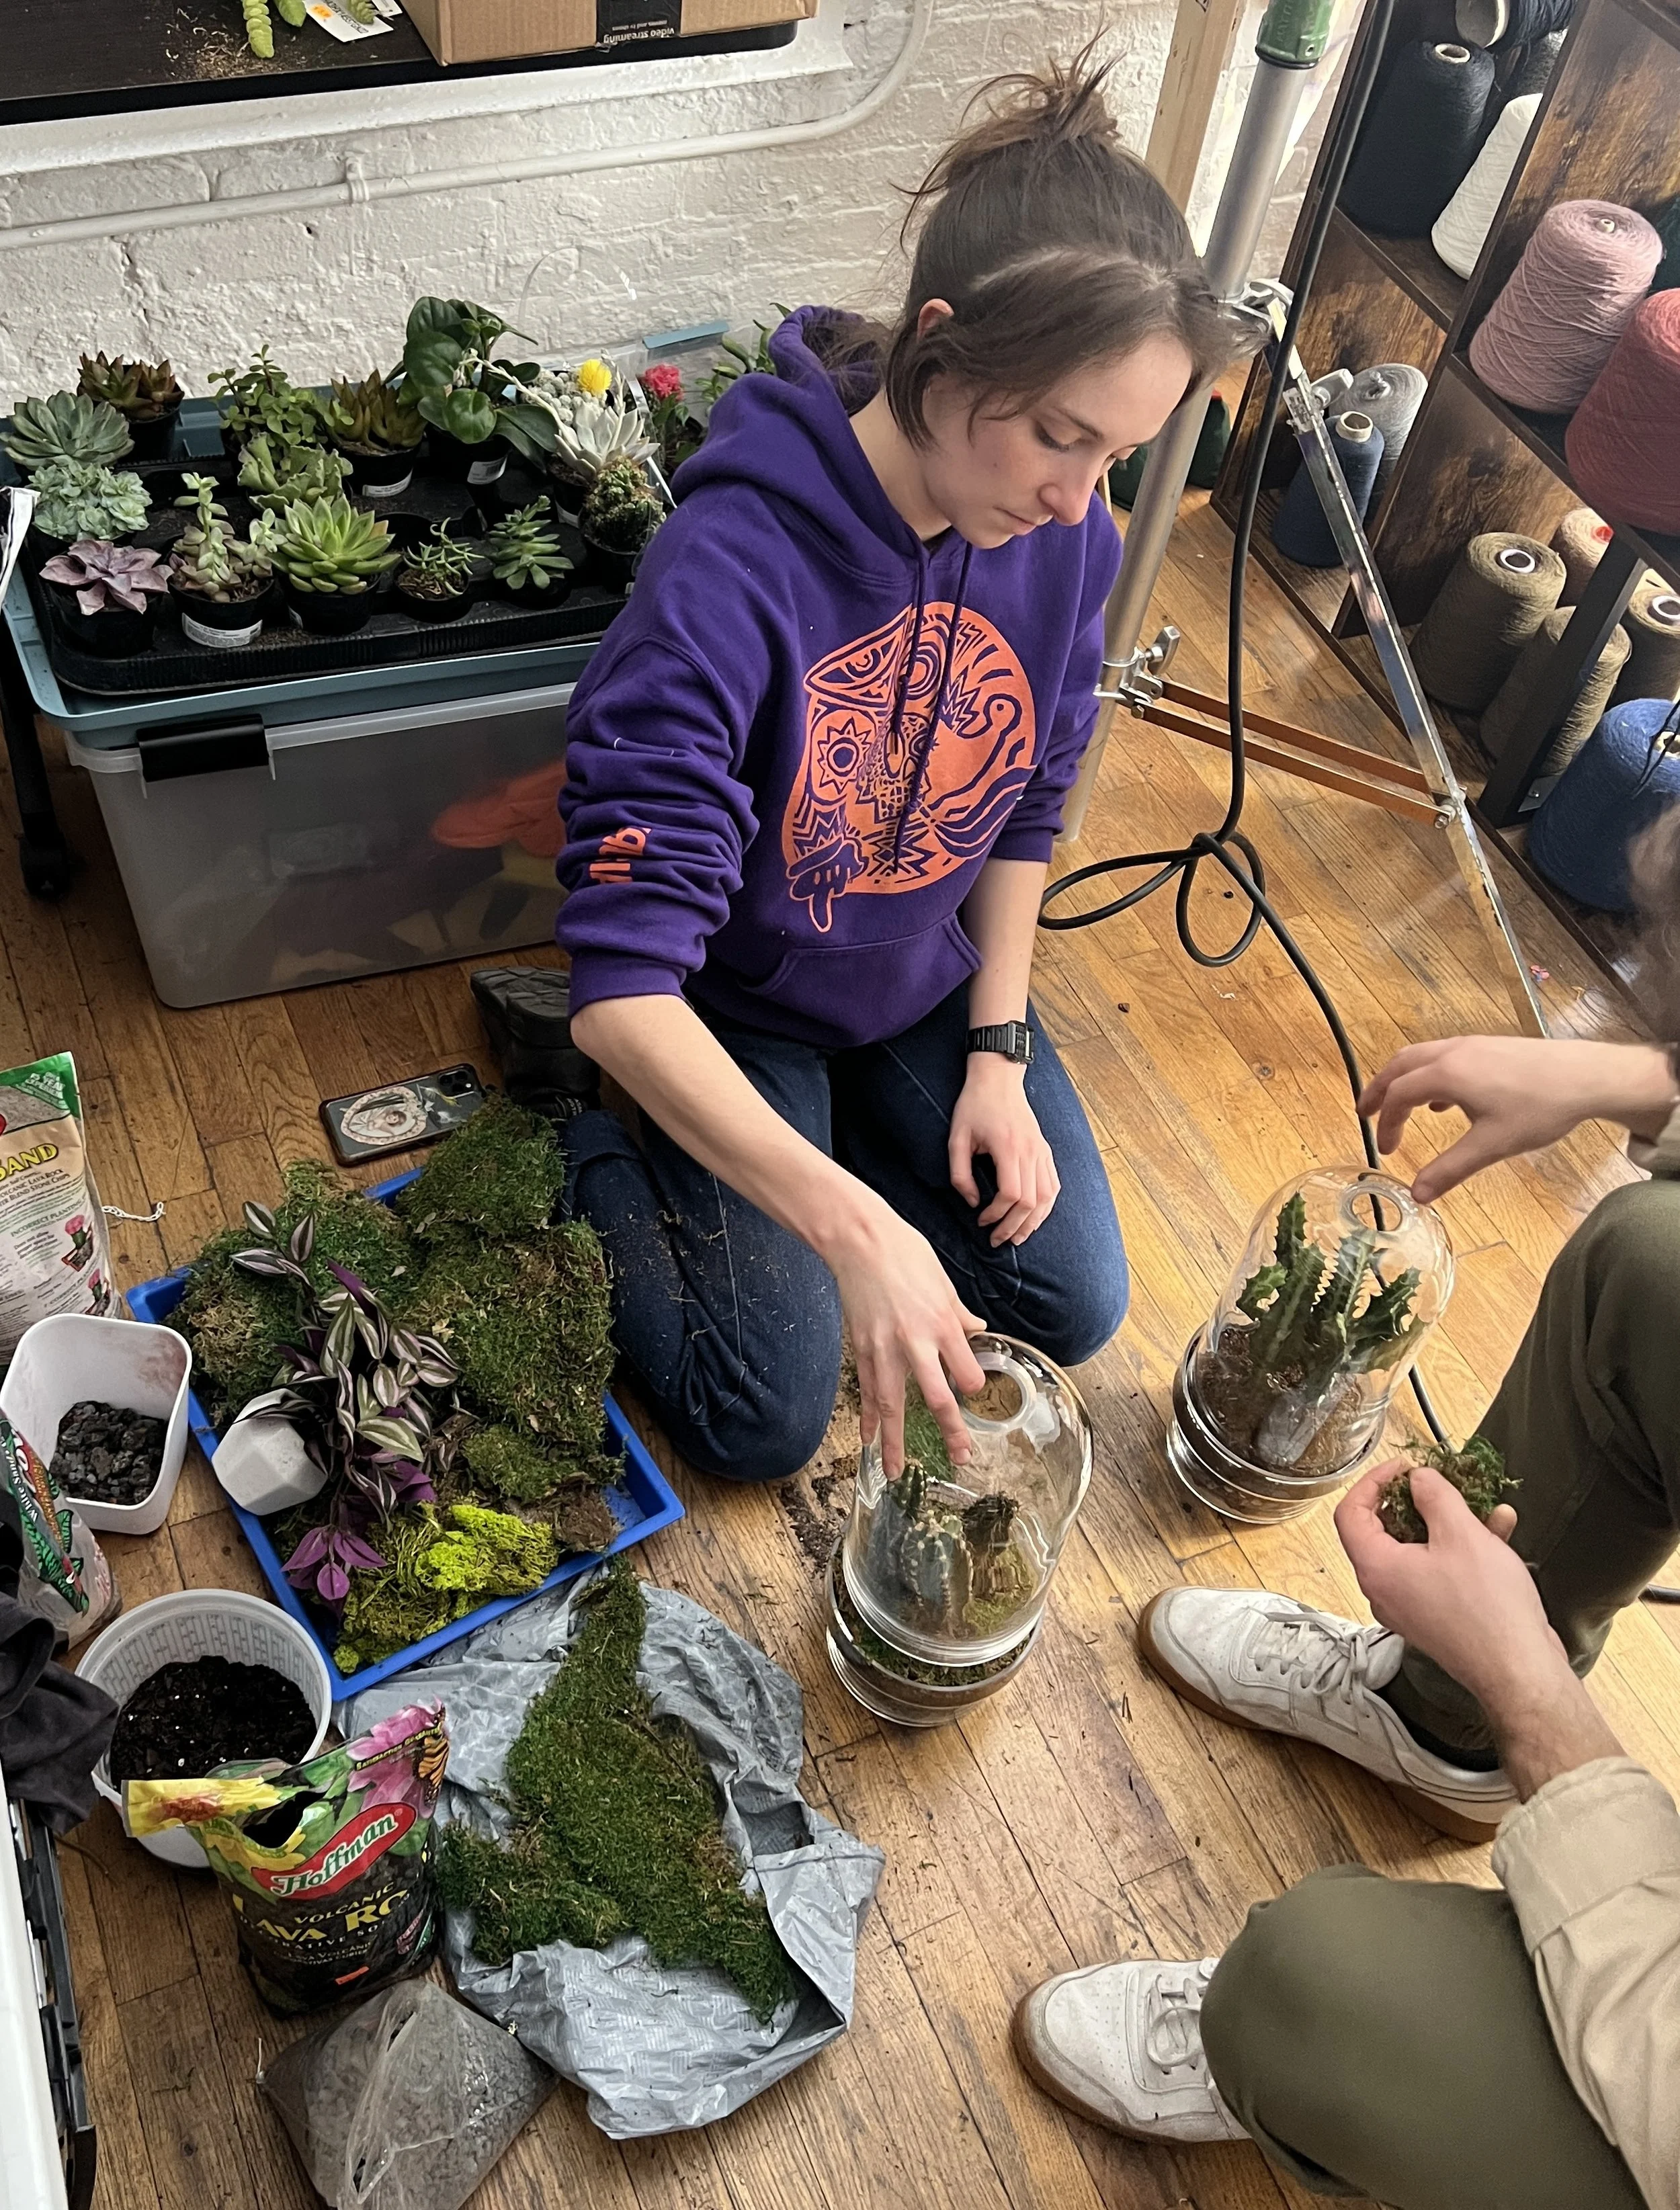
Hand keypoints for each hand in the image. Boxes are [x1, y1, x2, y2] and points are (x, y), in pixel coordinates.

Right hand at [825, 1198, 986, 1476]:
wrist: (858, 1239)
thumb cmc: (904, 1252)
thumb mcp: (943, 1280)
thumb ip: (958, 1313)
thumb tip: (976, 1330)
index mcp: (943, 1323)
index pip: (966, 1372)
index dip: (973, 1387)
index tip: (973, 1392)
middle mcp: (916, 1342)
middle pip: (936, 1398)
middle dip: (950, 1431)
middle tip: (960, 1458)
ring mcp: (884, 1348)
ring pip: (892, 1404)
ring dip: (895, 1441)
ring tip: (897, 1471)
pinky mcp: (861, 1347)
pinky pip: (866, 1390)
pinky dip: (867, 1417)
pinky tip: (868, 1440)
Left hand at [949, 1057, 1059, 1245]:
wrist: (998, 1077)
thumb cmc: (974, 1106)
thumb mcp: (956, 1138)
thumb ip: (960, 1174)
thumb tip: (971, 1202)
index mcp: (1009, 1148)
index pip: (1011, 1194)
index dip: (996, 1214)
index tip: (981, 1221)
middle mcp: (1031, 1151)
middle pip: (1031, 1202)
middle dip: (1014, 1226)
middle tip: (997, 1240)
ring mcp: (1042, 1150)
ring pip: (1047, 1197)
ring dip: (1033, 1222)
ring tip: (1018, 1237)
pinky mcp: (1045, 1150)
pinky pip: (1054, 1185)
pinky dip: (1046, 1206)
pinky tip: (1034, 1217)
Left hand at [1335, 1460, 1557, 1715]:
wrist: (1520, 1671)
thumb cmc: (1488, 1609)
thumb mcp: (1462, 1534)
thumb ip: (1435, 1497)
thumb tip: (1419, 1480)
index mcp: (1376, 1569)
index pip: (1350, 1513)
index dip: (1372, 1482)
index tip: (1401, 1468)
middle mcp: (1385, 1591)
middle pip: (1385, 1531)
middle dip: (1418, 1502)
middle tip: (1440, 1484)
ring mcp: (1410, 1607)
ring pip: (1421, 1550)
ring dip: (1451, 1523)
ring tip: (1481, 1505)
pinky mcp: (1437, 1618)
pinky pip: (1441, 1573)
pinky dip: (1464, 1550)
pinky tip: (1498, 1532)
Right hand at [1359, 1037, 1677, 1200]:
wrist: (1587, 1076)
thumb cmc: (1539, 1109)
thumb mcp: (1491, 1145)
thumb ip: (1450, 1169)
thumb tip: (1416, 1196)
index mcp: (1446, 1074)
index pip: (1399, 1095)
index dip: (1385, 1123)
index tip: (1386, 1150)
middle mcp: (1453, 1052)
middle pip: (1401, 1066)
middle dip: (1379, 1089)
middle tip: (1366, 1113)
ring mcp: (1473, 1045)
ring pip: (1422, 1056)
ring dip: (1404, 1080)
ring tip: (1399, 1106)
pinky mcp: (1490, 1046)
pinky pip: (1445, 1056)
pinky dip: (1430, 1074)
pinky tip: (1445, 1101)